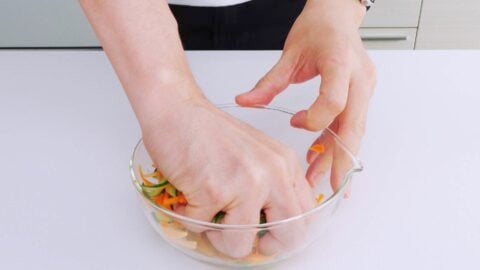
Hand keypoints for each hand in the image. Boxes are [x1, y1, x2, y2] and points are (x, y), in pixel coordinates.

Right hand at [142, 94, 314, 257]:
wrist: (177, 109)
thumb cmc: (209, 131)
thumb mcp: (257, 154)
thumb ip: (271, 185)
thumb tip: (271, 225)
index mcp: (285, 165)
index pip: (306, 216)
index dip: (285, 235)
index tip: (266, 235)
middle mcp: (272, 174)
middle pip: (289, 238)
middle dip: (263, 247)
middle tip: (240, 236)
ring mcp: (245, 183)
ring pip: (239, 245)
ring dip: (217, 237)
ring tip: (204, 215)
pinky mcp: (214, 191)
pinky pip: (200, 228)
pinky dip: (189, 218)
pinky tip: (186, 198)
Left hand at [236, 0, 375, 193]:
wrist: (337, 16)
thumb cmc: (318, 28)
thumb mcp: (289, 53)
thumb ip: (269, 82)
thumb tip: (245, 102)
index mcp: (340, 62)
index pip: (335, 101)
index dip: (314, 119)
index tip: (295, 122)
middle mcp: (359, 77)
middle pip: (354, 125)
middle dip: (341, 157)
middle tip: (329, 184)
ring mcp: (364, 86)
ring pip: (355, 129)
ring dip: (338, 154)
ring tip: (318, 177)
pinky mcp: (362, 93)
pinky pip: (351, 123)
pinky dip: (337, 141)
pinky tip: (321, 155)